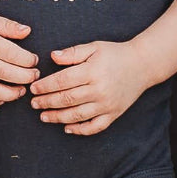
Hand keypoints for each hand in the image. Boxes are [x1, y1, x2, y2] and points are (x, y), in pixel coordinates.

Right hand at [0, 10, 38, 111]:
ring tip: (22, 90)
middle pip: (5, 73)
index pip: (12, 54)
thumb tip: (27, 31)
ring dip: (11, 95)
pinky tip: (2, 100)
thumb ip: (9, 26)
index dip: (28, 60)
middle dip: (25, 77)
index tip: (34, 60)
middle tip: (35, 75)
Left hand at [29, 40, 148, 134]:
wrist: (143, 65)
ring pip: (77, 115)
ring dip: (58, 117)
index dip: (45, 86)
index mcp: (92, 71)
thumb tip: (52, 56)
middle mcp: (99, 90)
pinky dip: (80, 130)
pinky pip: (95, 127)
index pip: (62, 81)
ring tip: (44, 116)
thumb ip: (73, 53)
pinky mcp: (114, 114)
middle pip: (67, 99)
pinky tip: (67, 128)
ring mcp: (107, 104)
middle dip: (47, 102)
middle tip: (34, 104)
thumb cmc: (115, 54)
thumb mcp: (94, 47)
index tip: (33, 88)